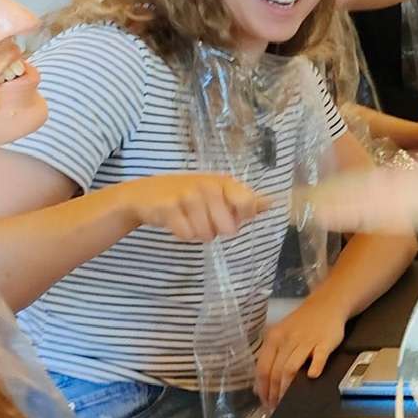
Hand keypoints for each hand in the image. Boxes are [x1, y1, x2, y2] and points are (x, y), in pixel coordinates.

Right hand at [120, 173, 264, 242]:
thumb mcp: (217, 194)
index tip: (229, 215)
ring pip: (206, 233)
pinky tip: (175, 221)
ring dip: (198, 233)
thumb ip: (244, 201)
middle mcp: (208, 185)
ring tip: (188, 219)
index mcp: (224, 183)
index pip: (248, 205)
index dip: (239, 218)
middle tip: (204, 219)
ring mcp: (187, 195)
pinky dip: (182, 234)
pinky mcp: (168, 206)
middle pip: (229, 228)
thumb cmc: (187, 196)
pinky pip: (186, 234)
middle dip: (217, 230)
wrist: (145, 195)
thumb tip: (272, 203)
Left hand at [253, 297, 346, 406]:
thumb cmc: (302, 324)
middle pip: (276, 371)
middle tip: (275, 407)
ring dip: (287, 388)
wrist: (326, 305)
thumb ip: (271, 358)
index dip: (262, 388)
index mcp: (274, 339)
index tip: (264, 402)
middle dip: (274, 393)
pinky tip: (312, 377)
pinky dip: (314, 367)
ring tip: (287, 402)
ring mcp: (306, 341)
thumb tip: (259, 385)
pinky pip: (318, 356)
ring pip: (291, 368)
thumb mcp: (282, 336)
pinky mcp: (324, 342)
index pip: (263, 368)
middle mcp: (287, 340)